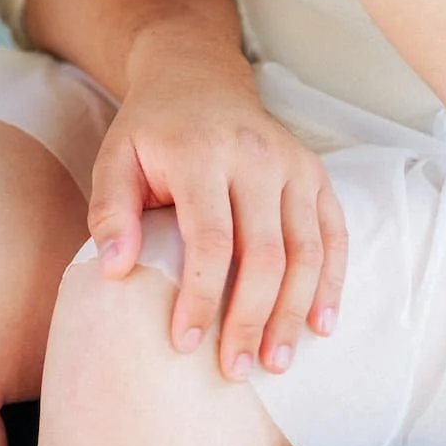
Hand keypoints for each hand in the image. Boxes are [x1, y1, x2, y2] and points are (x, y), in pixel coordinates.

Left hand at [88, 27, 346, 379]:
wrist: (196, 76)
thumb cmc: (151, 131)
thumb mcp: (115, 158)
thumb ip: (111, 212)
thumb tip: (116, 271)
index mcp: (200, 153)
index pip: (210, 239)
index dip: (202, 297)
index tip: (185, 343)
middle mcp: (255, 155)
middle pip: (265, 253)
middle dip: (251, 319)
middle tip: (235, 370)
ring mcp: (292, 162)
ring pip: (306, 250)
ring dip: (294, 312)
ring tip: (275, 362)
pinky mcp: (314, 172)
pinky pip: (334, 233)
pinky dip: (331, 282)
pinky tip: (320, 325)